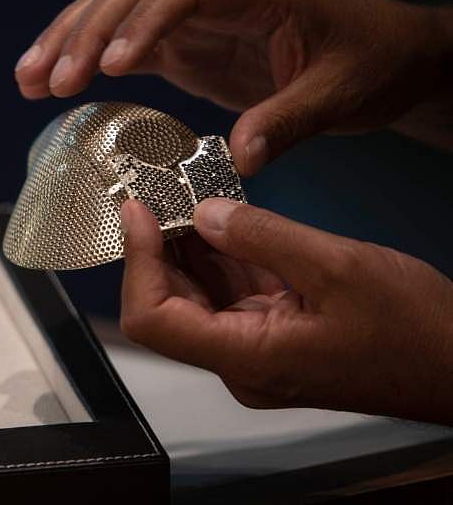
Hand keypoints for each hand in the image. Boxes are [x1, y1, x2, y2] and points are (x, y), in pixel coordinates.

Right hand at [14, 0, 452, 174]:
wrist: (382, 53)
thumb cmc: (368, 61)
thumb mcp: (337, 94)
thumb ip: (287, 122)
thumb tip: (237, 160)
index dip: (144, 24)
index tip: (113, 64)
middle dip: (86, 33)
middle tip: (50, 80)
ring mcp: (192, 15)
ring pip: (114, 7)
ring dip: (68, 38)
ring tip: (27, 79)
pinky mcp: (181, 42)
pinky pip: (121, 38)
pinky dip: (84, 56)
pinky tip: (51, 81)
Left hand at [118, 198, 452, 423]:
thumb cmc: (416, 330)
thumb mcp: (340, 267)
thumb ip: (264, 236)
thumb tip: (203, 212)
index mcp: (248, 358)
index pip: (154, 319)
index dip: (136, 262)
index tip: (137, 210)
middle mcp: (240, 362)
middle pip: (167, 305)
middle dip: (154, 247)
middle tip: (154, 191)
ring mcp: (255, 351)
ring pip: (195, 297)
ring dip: (183, 246)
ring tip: (177, 193)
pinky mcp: (273, 335)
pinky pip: (229, 294)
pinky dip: (217, 254)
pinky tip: (215, 216)